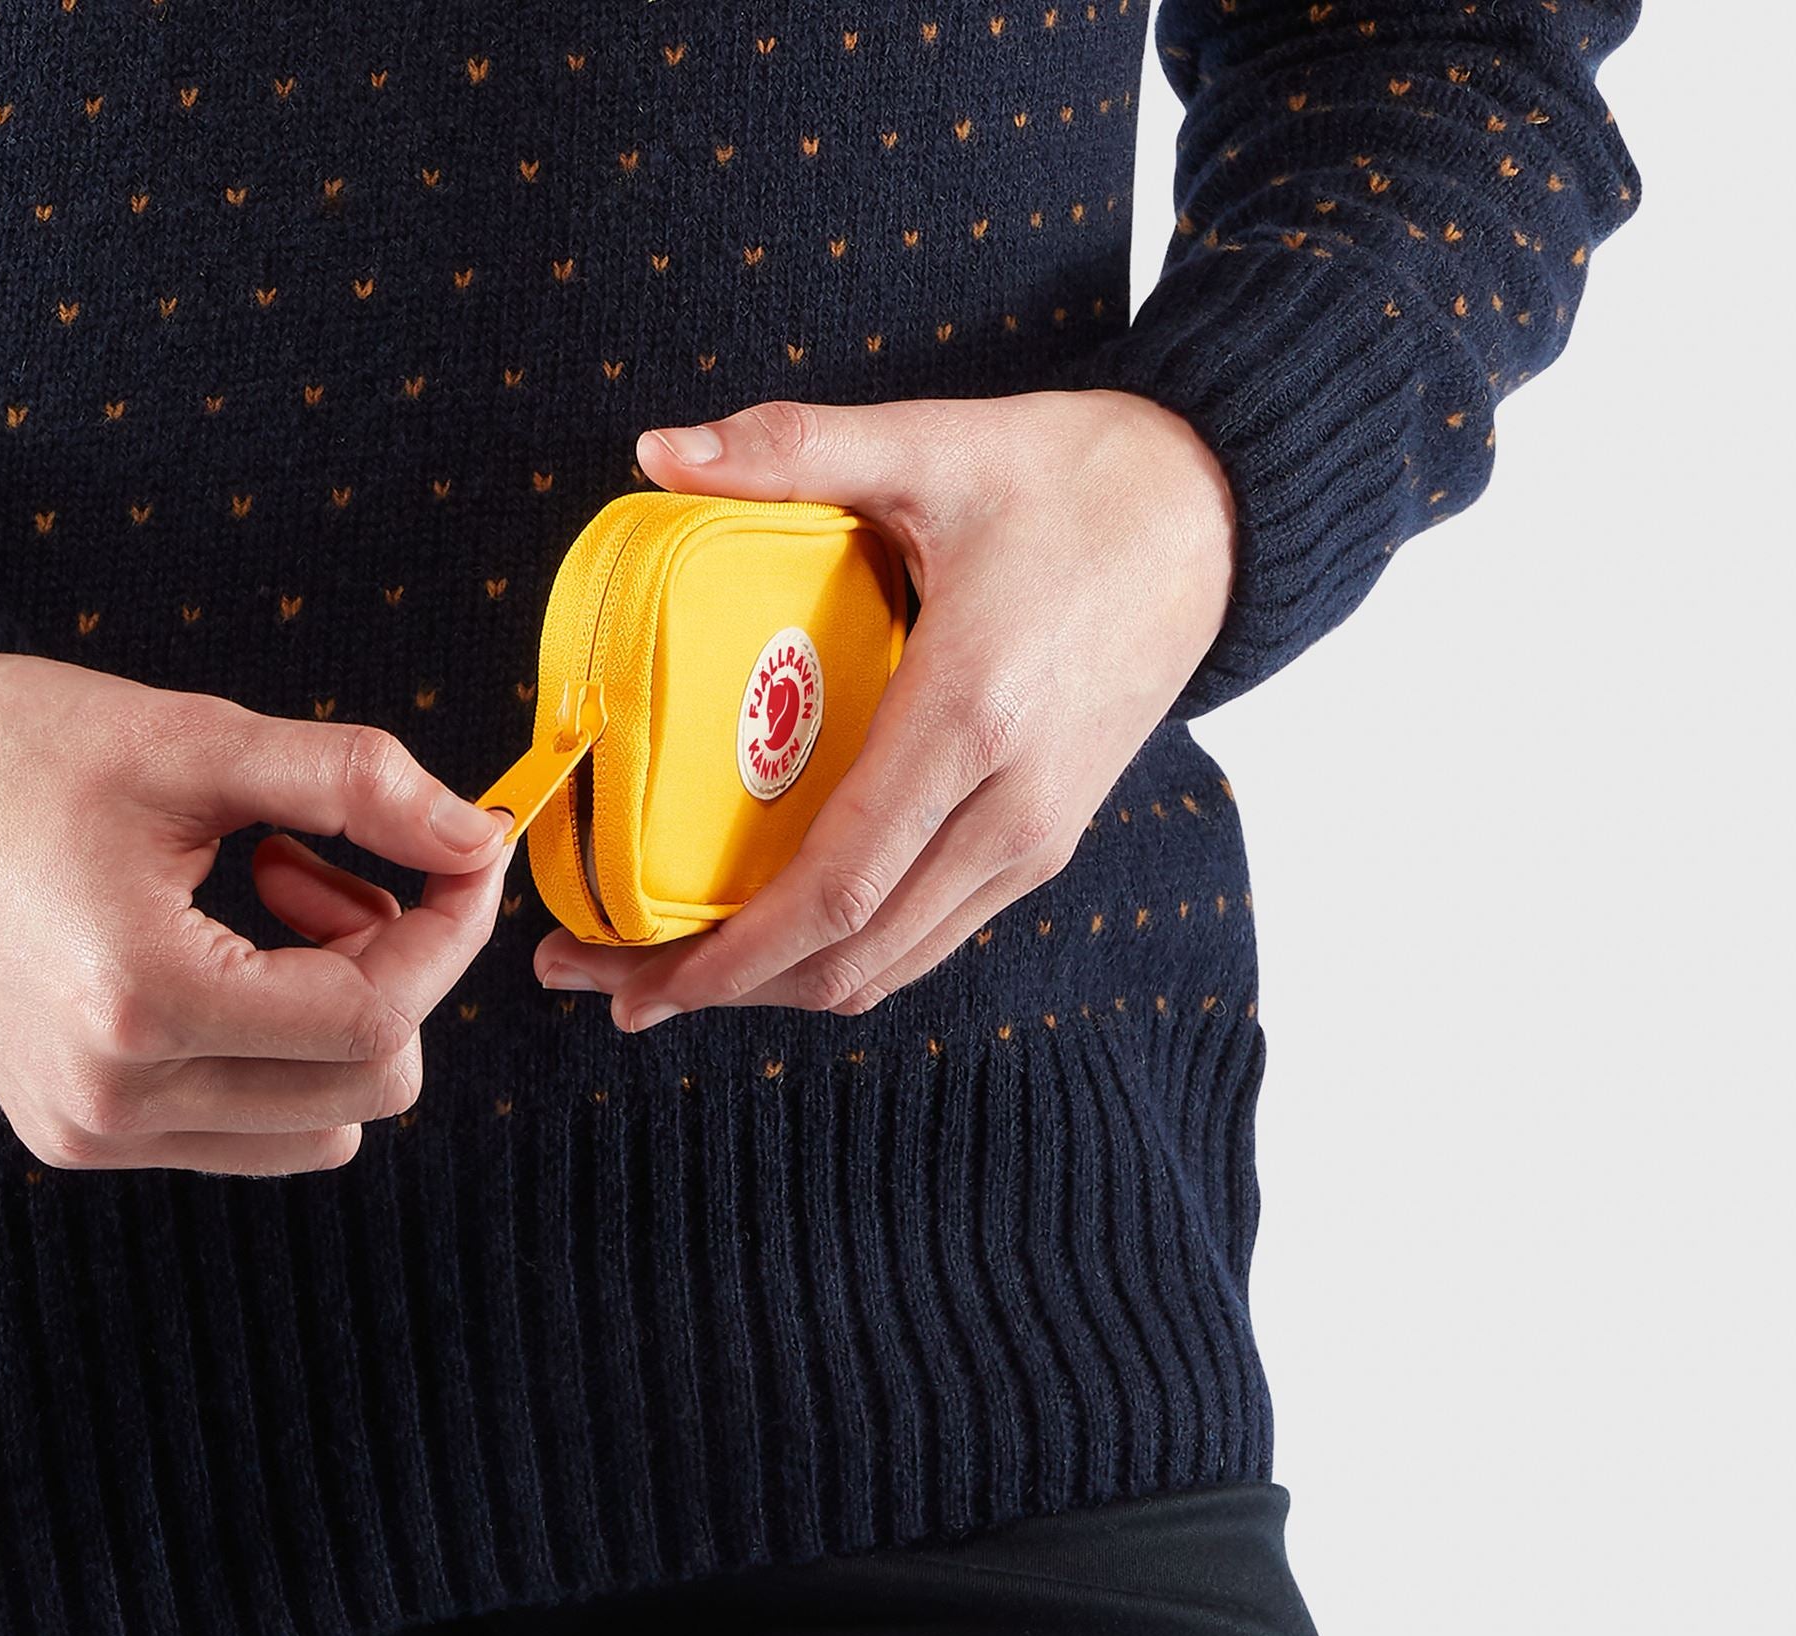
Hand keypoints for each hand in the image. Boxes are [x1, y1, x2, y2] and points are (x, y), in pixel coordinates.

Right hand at [0, 651, 513, 1174]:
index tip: (461, 858)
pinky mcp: (84, 1136)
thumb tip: (480, 836)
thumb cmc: (21, 752)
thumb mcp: (203, 740)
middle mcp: (117, 1096)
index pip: (376, 1018)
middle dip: (394, 969)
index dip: (450, 934)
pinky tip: (236, 959)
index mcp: (142, 1000)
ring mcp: (96, 1131)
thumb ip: (361, 785)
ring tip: (272, 907)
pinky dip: (286, 1053)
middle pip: (369, 1084)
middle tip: (323, 869)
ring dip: (342, 1015)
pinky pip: (256, 1131)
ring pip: (325, 1123)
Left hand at [531, 388, 1234, 1028]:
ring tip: (676, 974)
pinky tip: (772, 932)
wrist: (1219, 516)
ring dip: (778, 988)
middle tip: (615, 990)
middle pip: (850, 959)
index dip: (724, 958)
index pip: (835, 891)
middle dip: (723, 993)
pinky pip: (927, 936)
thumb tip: (656, 450)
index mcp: (970, 719)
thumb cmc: (1081, 481)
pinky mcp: (1043, 841)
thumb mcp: (934, 444)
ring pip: (891, 967)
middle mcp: (1011, 809)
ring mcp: (1035, 840)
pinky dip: (840, 955)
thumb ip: (793, 447)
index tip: (631, 980)